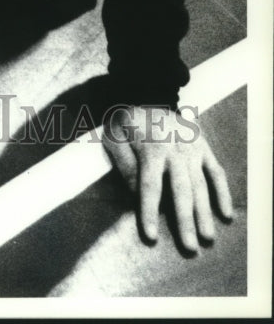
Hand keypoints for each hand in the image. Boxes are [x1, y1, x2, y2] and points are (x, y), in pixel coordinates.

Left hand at [103, 105, 232, 252]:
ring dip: (205, 213)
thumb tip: (136, 194)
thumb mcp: (114, 137)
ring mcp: (192, 150)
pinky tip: (226, 214)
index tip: (150, 236)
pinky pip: (216, 173)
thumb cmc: (127, 121)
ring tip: (208, 238)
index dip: (149, 212)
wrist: (148, 93)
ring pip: (200, 186)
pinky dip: (223, 193)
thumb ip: (123, 164)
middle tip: (190, 247)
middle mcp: (174, 152)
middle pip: (180, 192)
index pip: (150, 187)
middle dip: (185, 221)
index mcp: (150, 150)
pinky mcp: (203, 147)